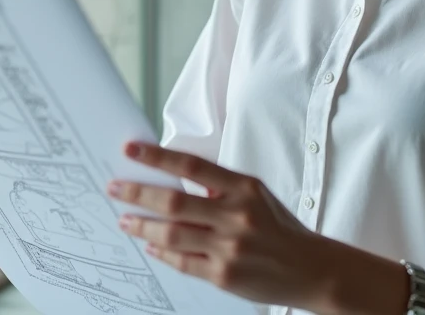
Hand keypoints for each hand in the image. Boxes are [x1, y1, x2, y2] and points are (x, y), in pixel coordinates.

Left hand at [107, 142, 337, 310]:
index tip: (130, 149)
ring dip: (142, 225)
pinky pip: (182, 262)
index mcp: (243, 188)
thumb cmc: (277, 226)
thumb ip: (219, 186)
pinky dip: (161, 251)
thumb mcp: (255, 194)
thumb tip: (171, 177)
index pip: (191, 166)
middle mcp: (236, 216)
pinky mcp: (224, 275)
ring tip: (124, 219)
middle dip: (138, 193)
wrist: (311, 269)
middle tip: (113, 187)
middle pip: (174, 201)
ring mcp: (229, 248)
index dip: (157, 157)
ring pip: (171, 234)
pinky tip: (149, 243)